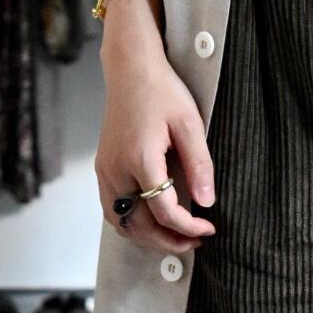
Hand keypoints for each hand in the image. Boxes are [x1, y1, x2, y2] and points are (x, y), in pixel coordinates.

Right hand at [96, 46, 216, 254]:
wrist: (130, 69)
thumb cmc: (161, 90)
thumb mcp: (189, 124)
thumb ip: (199, 165)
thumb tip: (207, 202)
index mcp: (141, 159)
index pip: (165, 212)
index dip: (189, 228)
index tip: (209, 229)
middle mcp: (117, 170)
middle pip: (139, 226)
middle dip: (168, 241)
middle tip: (195, 243)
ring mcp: (105, 170)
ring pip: (121, 222)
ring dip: (147, 237)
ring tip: (175, 238)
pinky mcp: (102, 167)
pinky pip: (112, 208)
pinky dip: (131, 223)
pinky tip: (151, 222)